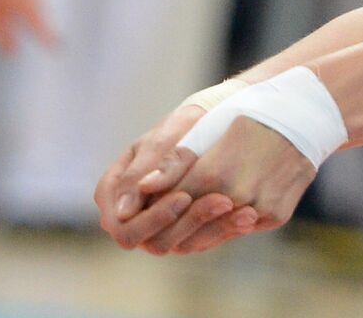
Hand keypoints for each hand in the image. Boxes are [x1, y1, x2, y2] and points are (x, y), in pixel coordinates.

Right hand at [94, 104, 256, 251]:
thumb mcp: (170, 134)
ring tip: (240, 207)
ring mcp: (160, 225)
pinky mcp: (189, 229)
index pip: (123, 224)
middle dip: (187, 223)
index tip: (185, 197)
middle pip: (151, 241)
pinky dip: (226, 228)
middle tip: (221, 201)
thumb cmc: (189, 121)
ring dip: (212, 228)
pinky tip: (247, 215)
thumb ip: (150, 167)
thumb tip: (124, 212)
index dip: (152, 218)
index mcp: (115, 190)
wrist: (224, 118)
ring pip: (180, 244)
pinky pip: (204, 240)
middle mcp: (134, 214)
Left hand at [139, 116, 315, 254]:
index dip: (157, 206)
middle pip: (188, 231)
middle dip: (173, 227)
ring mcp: (258, 208)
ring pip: (214, 235)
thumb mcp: (211, 126)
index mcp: (213, 173)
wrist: (305, 115)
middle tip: (168, 217)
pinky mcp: (276, 215)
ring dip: (199, 229)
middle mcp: (235, 197)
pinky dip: (230, 222)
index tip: (151, 202)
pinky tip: (225, 208)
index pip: (170, 206)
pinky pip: (242, 229)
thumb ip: (176, 160)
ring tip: (193, 214)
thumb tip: (143, 187)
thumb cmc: (252, 114)